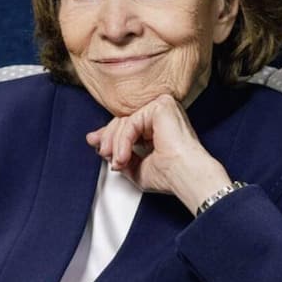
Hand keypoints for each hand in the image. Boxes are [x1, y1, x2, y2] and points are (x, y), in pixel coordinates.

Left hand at [86, 94, 232, 214]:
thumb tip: (96, 141)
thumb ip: (118, 152)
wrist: (186, 176)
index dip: (109, 134)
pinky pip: (131, 121)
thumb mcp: (135, 166)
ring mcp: (163, 107)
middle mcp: (163, 113)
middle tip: (104, 154)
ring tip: (119, 162)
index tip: (96, 144)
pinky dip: (123, 141)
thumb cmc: (170, 175)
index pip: (128, 123)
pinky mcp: (161, 106)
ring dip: (114, 144)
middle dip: (108, 138)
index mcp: (160, 125)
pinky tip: (124, 156)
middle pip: (123, 119)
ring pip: (124, 121)